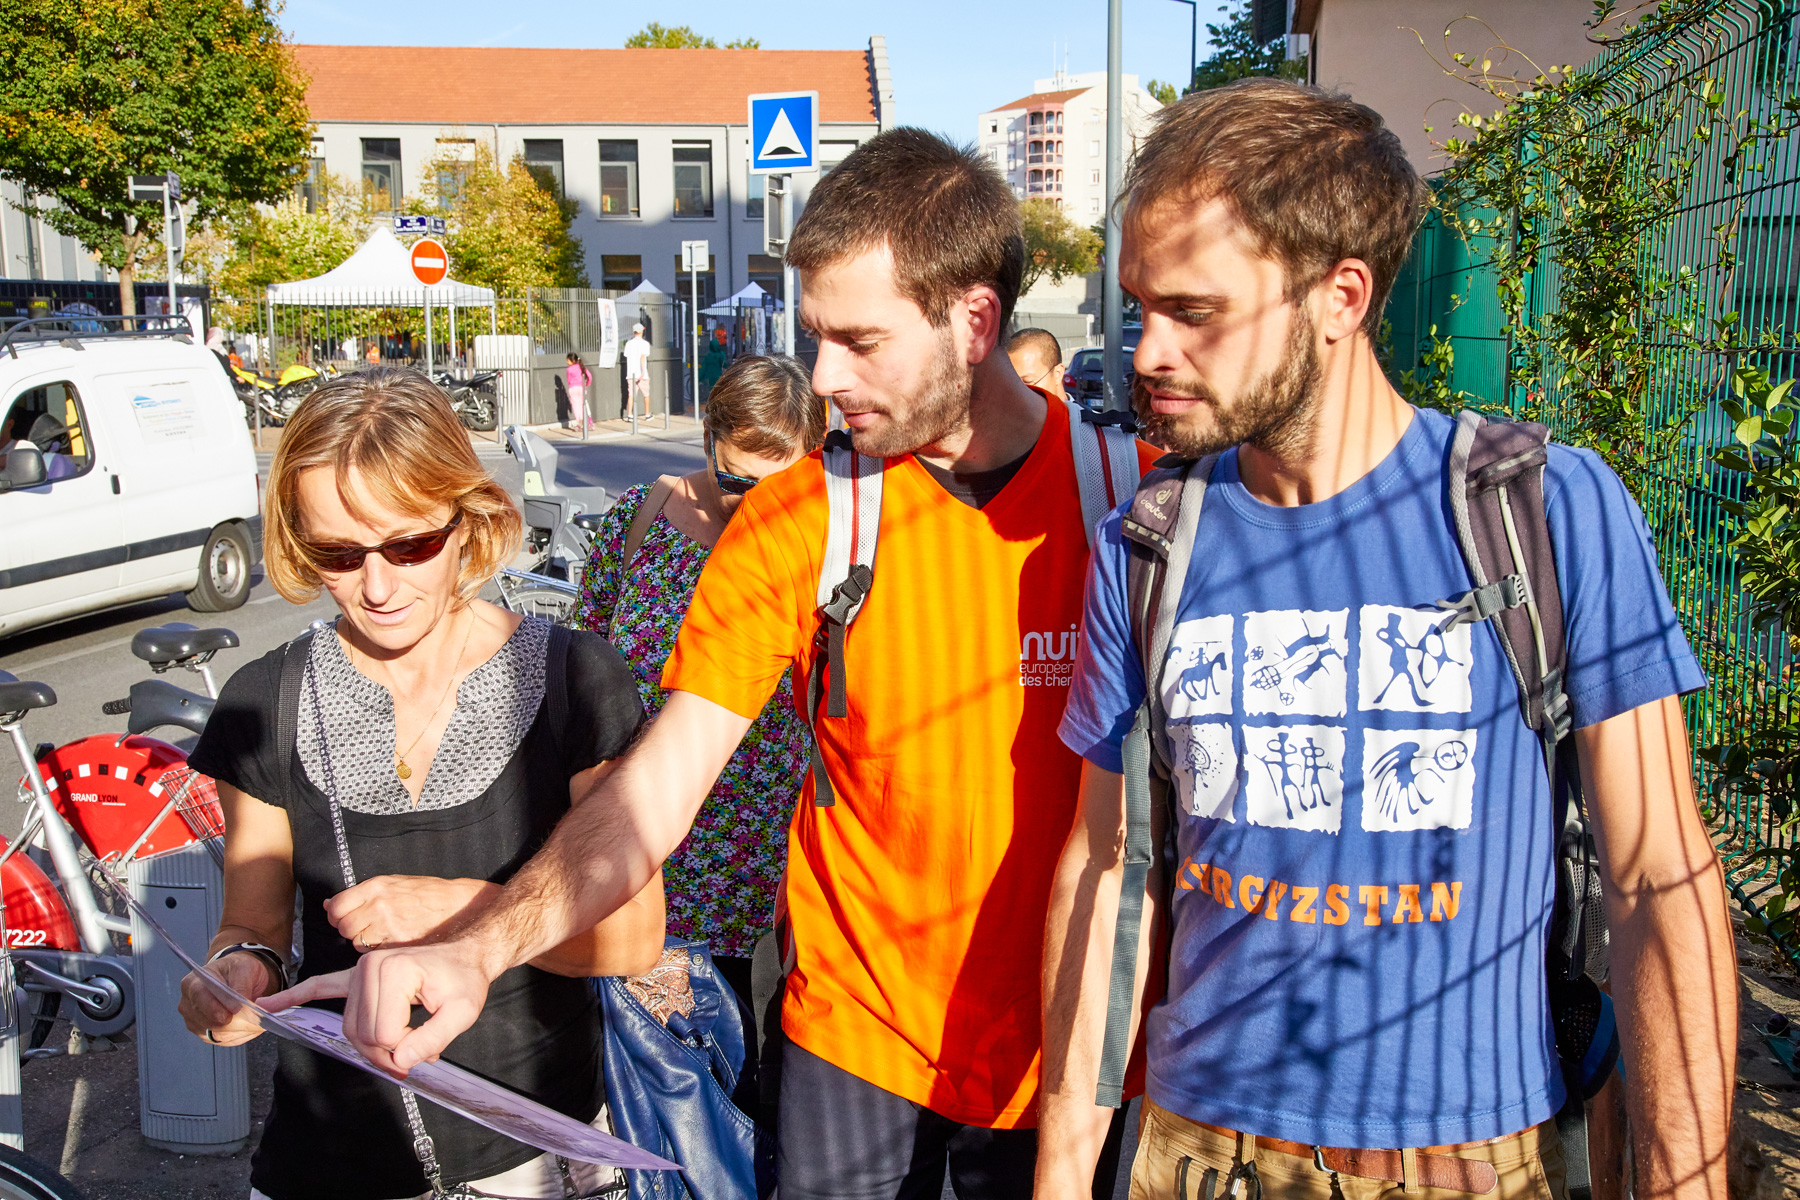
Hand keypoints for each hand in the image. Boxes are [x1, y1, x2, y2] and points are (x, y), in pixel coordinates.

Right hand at [177, 952, 275, 1046]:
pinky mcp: (203, 1032)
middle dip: (231, 1023)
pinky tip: (248, 1026)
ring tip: (254, 1020)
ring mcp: (194, 1020)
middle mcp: (188, 1003)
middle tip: (253, 1019)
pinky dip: (238, 1036)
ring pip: (215, 1034)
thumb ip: (241, 985)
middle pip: (206, 1020)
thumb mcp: (245, 968)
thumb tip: (238, 1007)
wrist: (238, 977)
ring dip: (238, 1030)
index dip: (215, 1007)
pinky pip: (221, 1040)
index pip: (198, 997)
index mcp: (193, 982)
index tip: (234, 1012)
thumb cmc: (238, 969)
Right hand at [266, 940, 494, 1076]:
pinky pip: (320, 988)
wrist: (464, 956)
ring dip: (372, 1046)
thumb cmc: (464, 980)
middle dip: (388, 1053)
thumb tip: (400, 1062)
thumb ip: (433, 1039)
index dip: (407, 1050)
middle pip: (362, 1034)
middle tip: (417, 1056)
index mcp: (392, 970)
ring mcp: (358, 972)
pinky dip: (295, 997)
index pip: (383, 1033)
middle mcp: (368, 968)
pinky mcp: (353, 978)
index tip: (428, 1047)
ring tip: (403, 1047)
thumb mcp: (463, 1012)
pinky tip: (269, 1005)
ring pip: (350, 1029)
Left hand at [324, 875, 493, 950]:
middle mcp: (379, 905)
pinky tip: (392, 943)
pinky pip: (373, 954)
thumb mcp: (394, 884)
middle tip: (367, 928)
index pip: (337, 906)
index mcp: (377, 887)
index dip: (337, 915)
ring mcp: (388, 926)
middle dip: (351, 930)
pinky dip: (378, 952)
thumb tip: (328, 904)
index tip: (342, 918)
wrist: (457, 907)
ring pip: (356, 943)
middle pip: (344, 927)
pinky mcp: (397, 944)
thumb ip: (361, 894)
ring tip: (383, 935)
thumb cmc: (428, 895)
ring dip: (364, 942)